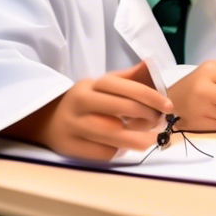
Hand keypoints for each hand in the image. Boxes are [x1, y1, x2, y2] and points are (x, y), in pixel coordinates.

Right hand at [4, 61, 172, 159]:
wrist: (46, 121)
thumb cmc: (85, 102)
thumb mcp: (101, 85)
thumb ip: (127, 78)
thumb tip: (151, 63)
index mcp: (89, 85)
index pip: (124, 87)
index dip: (150, 96)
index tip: (169, 106)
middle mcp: (80, 103)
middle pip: (121, 109)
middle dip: (147, 115)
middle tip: (158, 121)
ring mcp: (73, 126)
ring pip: (113, 134)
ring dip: (138, 138)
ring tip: (150, 138)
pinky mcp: (71, 148)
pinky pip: (103, 152)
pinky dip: (119, 151)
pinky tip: (124, 146)